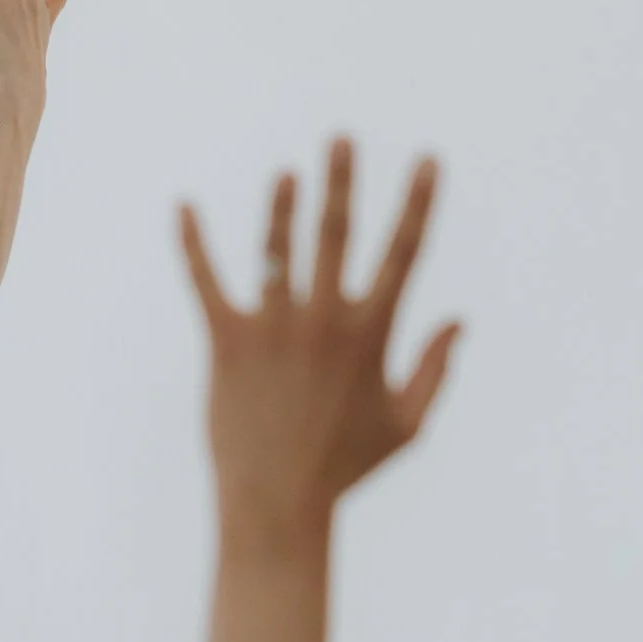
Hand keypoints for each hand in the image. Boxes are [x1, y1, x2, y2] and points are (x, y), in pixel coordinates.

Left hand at [181, 143, 458, 550]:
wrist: (278, 502)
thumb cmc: (346, 466)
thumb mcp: (406, 424)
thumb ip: (437, 369)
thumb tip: (459, 321)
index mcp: (371, 333)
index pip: (403, 253)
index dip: (418, 202)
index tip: (428, 160)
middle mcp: (324, 321)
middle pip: (335, 234)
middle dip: (340, 182)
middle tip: (340, 139)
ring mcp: (274, 327)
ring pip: (277, 250)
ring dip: (281, 206)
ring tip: (287, 174)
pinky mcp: (228, 341)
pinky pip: (206, 281)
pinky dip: (193, 243)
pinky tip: (183, 207)